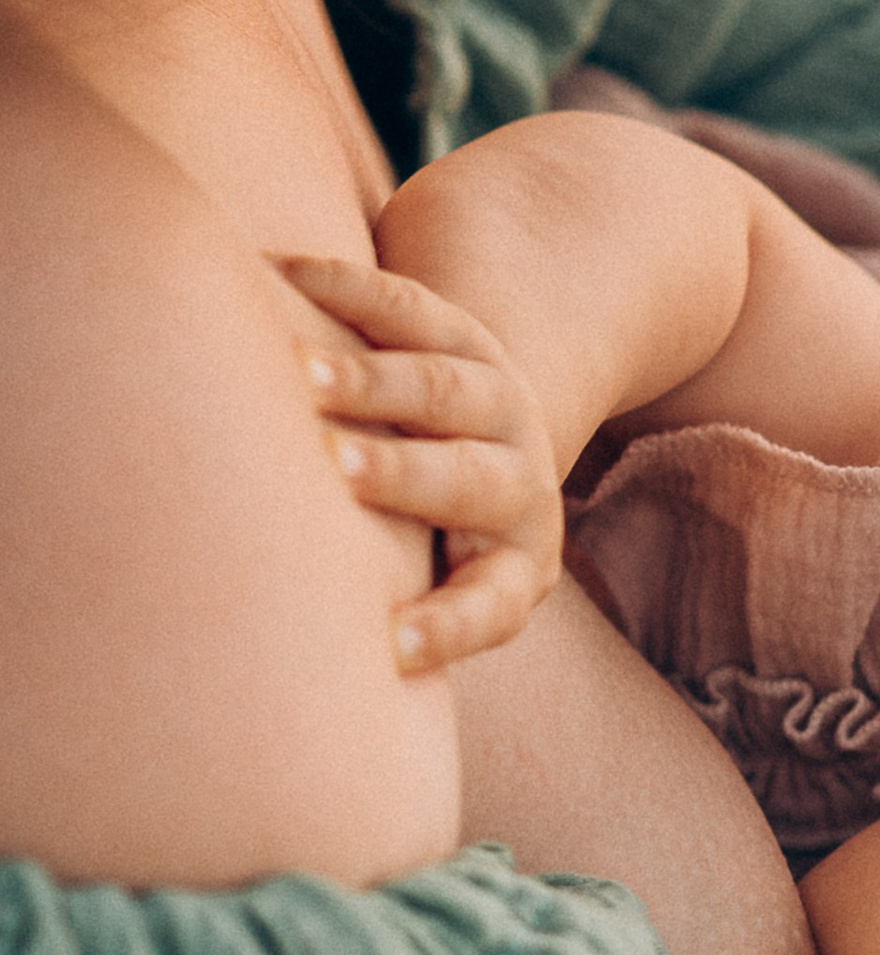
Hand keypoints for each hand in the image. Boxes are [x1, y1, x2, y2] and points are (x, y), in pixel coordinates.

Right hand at [272, 253, 563, 673]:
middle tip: (337, 469)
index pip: (490, 605)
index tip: (391, 648)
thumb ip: (388, 615)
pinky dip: (349, 291)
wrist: (494, 433)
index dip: (446, 627)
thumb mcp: (434, 588)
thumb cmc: (432, 545)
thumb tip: (295, 680)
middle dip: (403, 475)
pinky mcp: (464, 332)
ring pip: (444, 386)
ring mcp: (497, 401)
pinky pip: (410, 305)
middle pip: (468, 478)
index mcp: (519, 566)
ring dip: (373, 381)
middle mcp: (519, 481)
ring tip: (301, 373)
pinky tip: (285, 274)